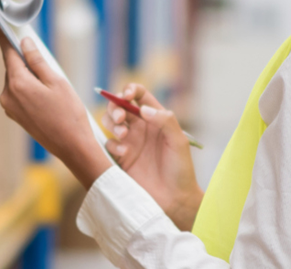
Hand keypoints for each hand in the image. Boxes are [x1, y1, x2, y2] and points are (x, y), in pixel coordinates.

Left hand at [0, 34, 112, 188]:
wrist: (72, 146)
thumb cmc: (68, 113)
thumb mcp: (56, 81)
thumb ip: (37, 60)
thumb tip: (25, 44)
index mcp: (17, 83)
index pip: (7, 54)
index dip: (5, 38)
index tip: (3, 27)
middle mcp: (8, 95)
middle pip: (12, 67)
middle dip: (24, 60)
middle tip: (42, 56)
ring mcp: (10, 107)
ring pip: (16, 81)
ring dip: (28, 75)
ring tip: (50, 82)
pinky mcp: (15, 116)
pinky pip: (18, 93)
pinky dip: (28, 88)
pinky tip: (45, 94)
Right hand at [104, 84, 203, 229]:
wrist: (174, 199)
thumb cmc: (181, 170)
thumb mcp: (179, 141)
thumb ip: (165, 120)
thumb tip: (143, 108)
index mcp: (156, 119)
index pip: (139, 96)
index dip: (130, 90)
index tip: (126, 95)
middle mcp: (141, 128)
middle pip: (120, 106)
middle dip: (115, 106)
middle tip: (121, 118)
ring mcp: (129, 142)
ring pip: (111, 121)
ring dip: (112, 122)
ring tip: (123, 134)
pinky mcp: (120, 158)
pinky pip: (109, 144)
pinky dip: (113, 145)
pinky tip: (124, 154)